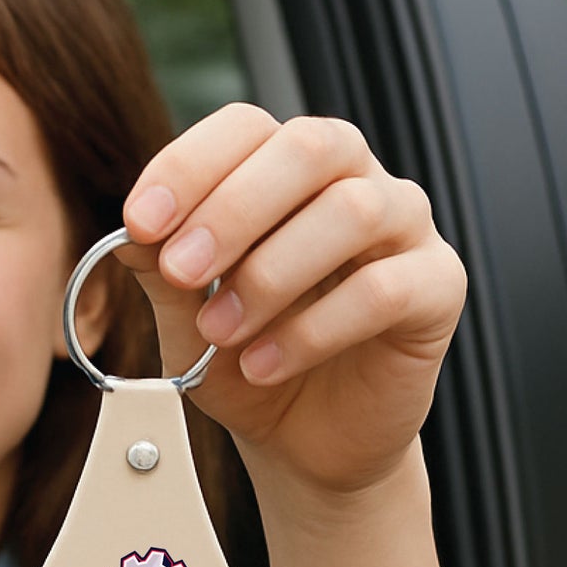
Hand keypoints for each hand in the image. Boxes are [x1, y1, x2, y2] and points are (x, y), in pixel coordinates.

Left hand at [116, 103, 466, 500]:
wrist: (302, 439)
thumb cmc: (245, 360)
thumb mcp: (186, 317)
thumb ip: (163, 271)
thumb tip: (129, 233)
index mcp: (284, 170)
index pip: (246, 127)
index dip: (189, 166)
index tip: (139, 224)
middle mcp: (351, 180)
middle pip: (308, 148)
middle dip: (232, 210)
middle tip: (182, 272)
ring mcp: (403, 228)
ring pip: (352, 210)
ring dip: (270, 274)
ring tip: (221, 333)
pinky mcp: (437, 287)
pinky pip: (384, 289)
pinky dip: (312, 331)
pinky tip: (264, 365)